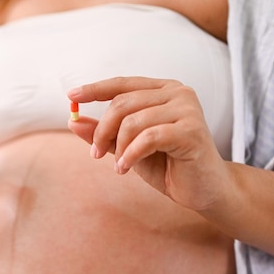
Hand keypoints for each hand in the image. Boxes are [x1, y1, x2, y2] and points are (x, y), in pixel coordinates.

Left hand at [67, 76, 229, 211]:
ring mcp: (187, 109)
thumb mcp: (127, 147)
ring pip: (132, 121)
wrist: (203, 189)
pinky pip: (148, 138)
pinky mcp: (192, 130)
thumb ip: (104, 133)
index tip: (71, 95)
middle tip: (95, 154)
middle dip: (102, 131)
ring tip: (119, 165)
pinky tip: (125, 168)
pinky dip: (130, 155)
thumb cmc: (167, 165)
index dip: (95, 89)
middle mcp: (178, 93)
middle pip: (122, 103)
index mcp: (163, 90)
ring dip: (117, 148)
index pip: (122, 84)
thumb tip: (73, 121)